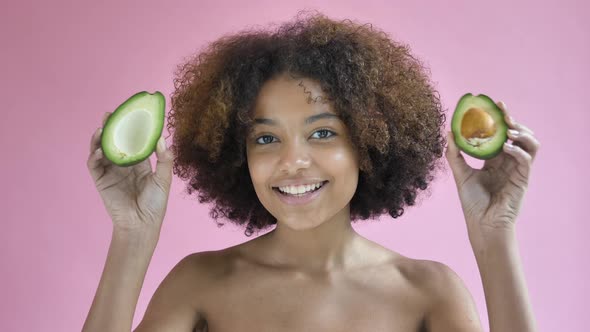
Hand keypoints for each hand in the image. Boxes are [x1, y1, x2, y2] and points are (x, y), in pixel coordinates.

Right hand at [86, 112, 174, 235]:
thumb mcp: (164, 179)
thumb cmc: (155, 204)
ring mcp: (111, 172)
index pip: (133, 141)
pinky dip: (94, 156)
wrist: (142, 224)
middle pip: (115, 142)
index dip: (131, 128)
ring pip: (102, 150)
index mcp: (140, 163)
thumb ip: (165, 160)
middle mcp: (124, 165)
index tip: (131, 114)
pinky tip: (100, 150)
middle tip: (110, 114)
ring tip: (102, 127)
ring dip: (99, 138)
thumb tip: (162, 138)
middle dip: (112, 128)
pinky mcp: (101, 181)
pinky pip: (94, 165)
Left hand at [445, 101, 539, 249]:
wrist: (482, 223)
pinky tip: (505, 148)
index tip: (494, 104)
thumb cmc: (472, 202)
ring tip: (508, 130)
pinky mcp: (523, 179)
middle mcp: (508, 162)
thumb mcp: (460, 174)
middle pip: (517, 135)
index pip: (500, 134)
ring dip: (521, 133)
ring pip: (530, 144)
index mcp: (494, 160)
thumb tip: (448, 131)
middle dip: (512, 120)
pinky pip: (526, 160)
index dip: (499, 119)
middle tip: (503, 111)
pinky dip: (518, 150)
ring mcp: (517, 170)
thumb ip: (454, 154)